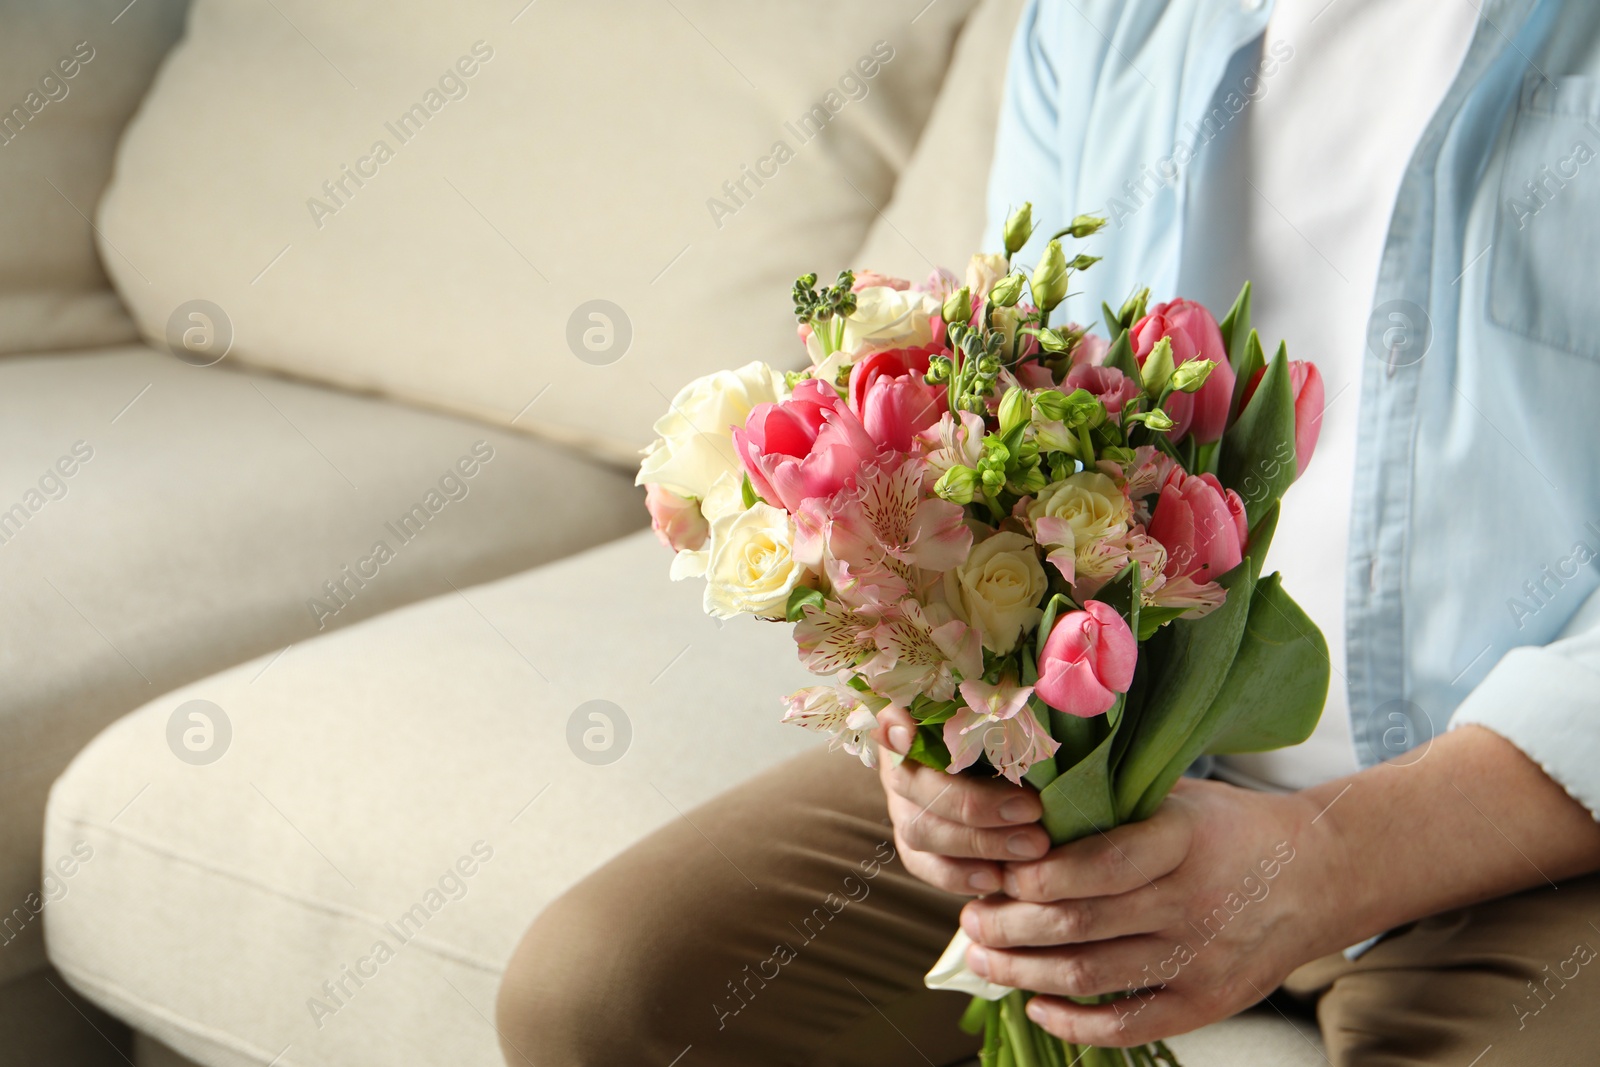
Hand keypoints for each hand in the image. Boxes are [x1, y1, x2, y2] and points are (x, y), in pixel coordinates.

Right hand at [874, 707, 1050, 894]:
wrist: (1027, 769)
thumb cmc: (1023, 725)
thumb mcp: (1017, 706)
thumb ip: (1011, 699)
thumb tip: (1034, 683)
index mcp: (917, 717)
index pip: (891, 717)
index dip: (894, 728)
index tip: (908, 731)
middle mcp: (900, 760)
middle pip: (911, 784)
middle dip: (973, 804)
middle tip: (1032, 810)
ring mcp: (903, 805)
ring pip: (917, 829)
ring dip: (976, 843)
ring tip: (1032, 847)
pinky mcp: (916, 843)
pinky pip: (923, 865)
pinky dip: (958, 876)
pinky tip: (996, 880)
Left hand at [960, 774, 1336, 1046]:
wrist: (1321, 875)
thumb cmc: (1230, 827)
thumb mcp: (1178, 795)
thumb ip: (1111, 802)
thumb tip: (1018, 806)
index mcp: (1184, 840)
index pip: (1099, 865)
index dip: (1036, 875)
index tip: (995, 871)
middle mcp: (1194, 903)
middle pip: (1080, 924)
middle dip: (1009, 925)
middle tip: (970, 916)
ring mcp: (1202, 960)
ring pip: (1092, 976)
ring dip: (1024, 971)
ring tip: (984, 955)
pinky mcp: (1208, 1003)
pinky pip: (1129, 1025)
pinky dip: (1074, 1023)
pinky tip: (1036, 1003)